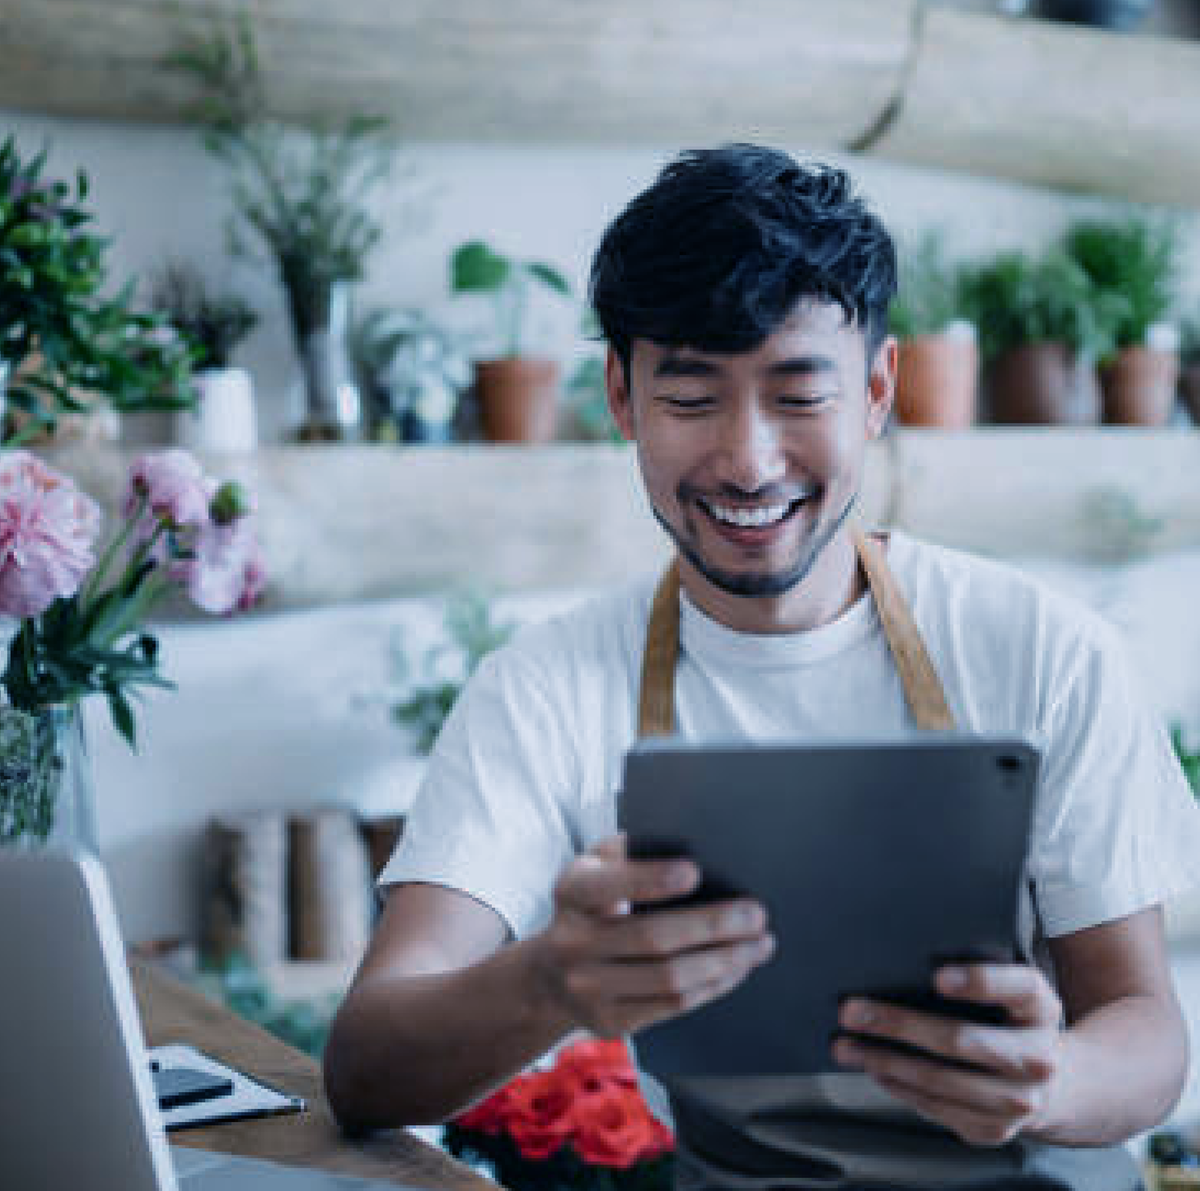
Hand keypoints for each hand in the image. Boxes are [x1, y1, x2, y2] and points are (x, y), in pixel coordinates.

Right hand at [529, 835, 774, 1038]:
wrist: (551, 974)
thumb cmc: (592, 906)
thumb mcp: (597, 869)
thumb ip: (632, 852)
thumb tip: (694, 844)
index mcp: (571, 892)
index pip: (611, 885)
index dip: (652, 880)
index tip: (695, 871)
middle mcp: (572, 942)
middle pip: (653, 937)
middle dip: (713, 925)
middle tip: (755, 914)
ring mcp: (588, 988)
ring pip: (670, 978)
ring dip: (725, 961)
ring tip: (759, 944)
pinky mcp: (610, 1021)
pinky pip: (673, 1005)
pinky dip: (713, 986)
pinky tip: (737, 968)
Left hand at [832, 963, 1063, 1146]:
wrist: (1050, 1081)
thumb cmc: (1008, 1017)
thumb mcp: (1007, 987)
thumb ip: (972, 971)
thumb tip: (899, 959)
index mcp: (1040, 1007)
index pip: (1017, 987)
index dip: (980, 982)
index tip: (937, 977)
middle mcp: (1038, 1057)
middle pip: (962, 1040)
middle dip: (898, 1024)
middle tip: (850, 1011)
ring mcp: (1018, 1100)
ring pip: (940, 1079)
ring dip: (884, 1060)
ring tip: (846, 1045)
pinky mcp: (995, 1129)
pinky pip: (936, 1107)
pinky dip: (898, 1086)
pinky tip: (874, 1068)